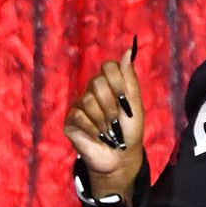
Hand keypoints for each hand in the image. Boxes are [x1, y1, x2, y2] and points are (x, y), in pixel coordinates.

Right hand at [63, 38, 144, 202]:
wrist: (121, 157)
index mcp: (110, 84)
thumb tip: (129, 50)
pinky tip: (99, 137)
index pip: (109, 67)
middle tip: (117, 120)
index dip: (117, 82)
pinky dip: (93, 129)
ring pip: (88, 101)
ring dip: (104, 120)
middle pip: (98, 83)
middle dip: (112, 105)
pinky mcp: (71, 121)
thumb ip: (130, 78)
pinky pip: (79, 116)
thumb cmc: (130, 130)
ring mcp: (80, 105)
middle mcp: (92, 91)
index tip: (124, 100)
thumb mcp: (135, 104)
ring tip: (109, 131)